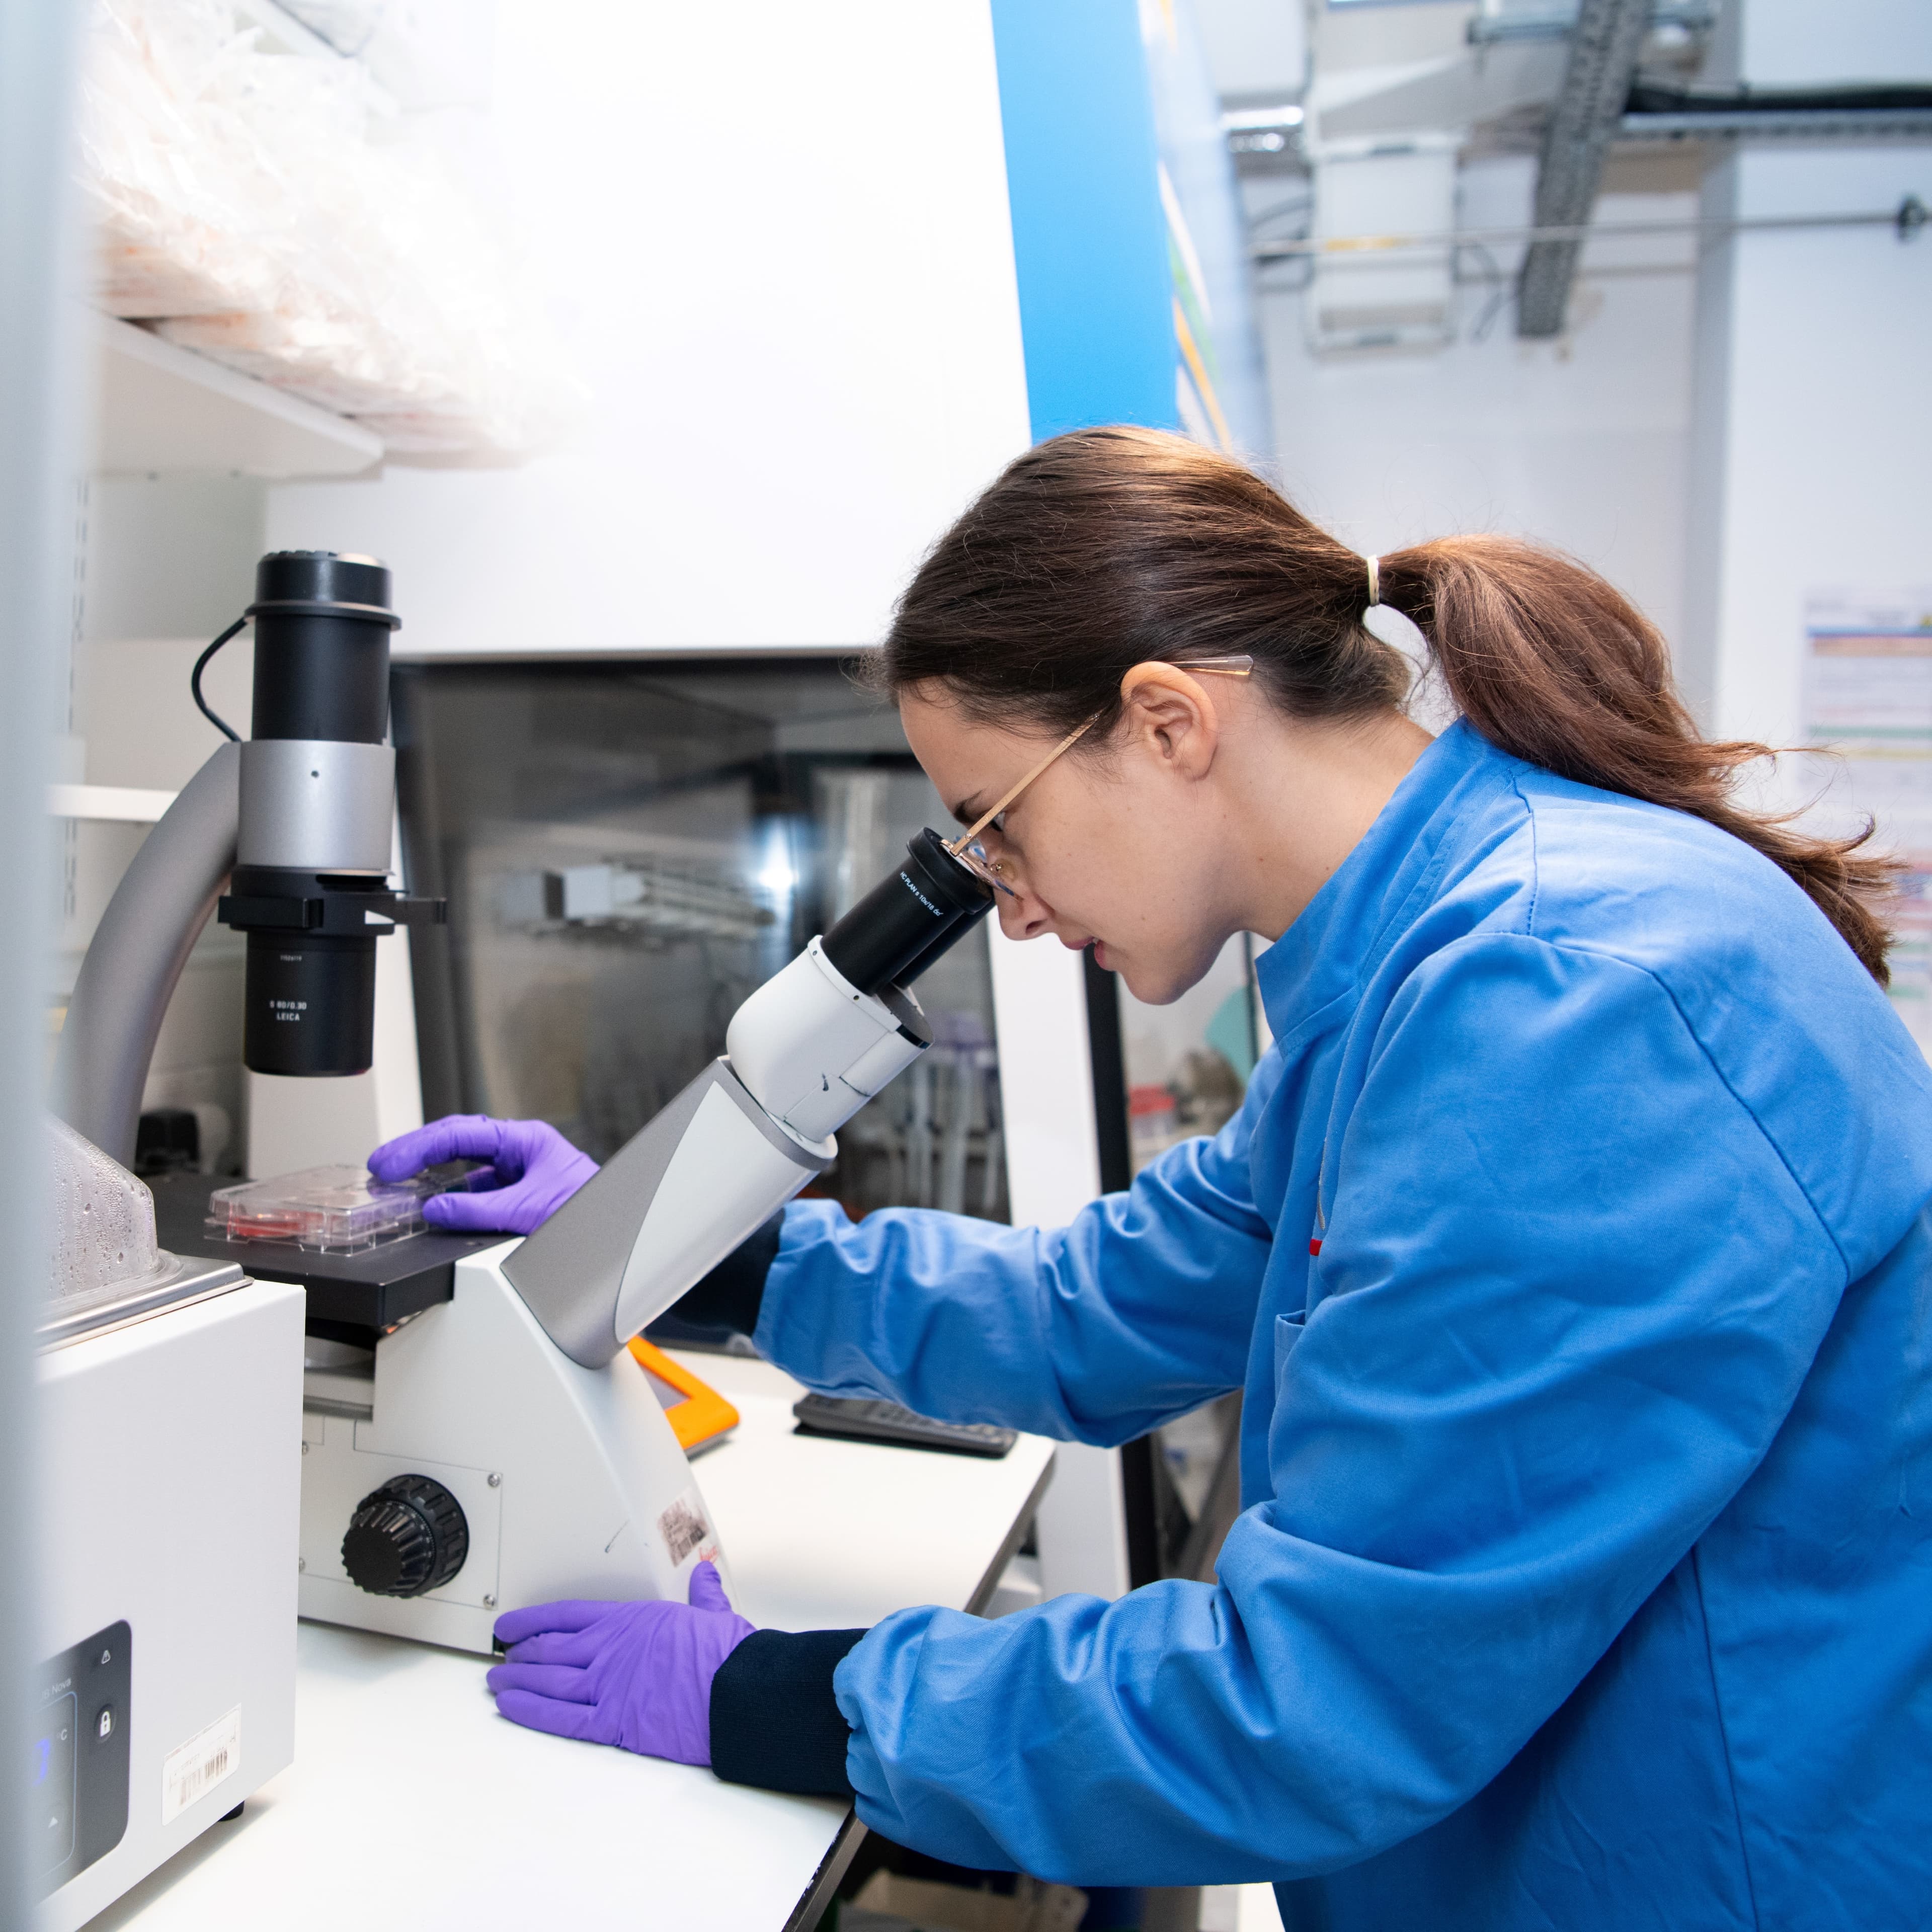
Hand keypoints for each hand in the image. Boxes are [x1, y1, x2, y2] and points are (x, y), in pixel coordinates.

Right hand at [368, 1115, 598, 1233]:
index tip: (389, 1164)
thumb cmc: (592, 1209)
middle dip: (416, 1153)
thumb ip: (479, 1211)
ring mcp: (517, 1172)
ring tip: (395, 1184)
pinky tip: (432, 1206)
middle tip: (379, 1167)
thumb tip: (436, 1209)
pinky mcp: (517, 1195)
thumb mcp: (528, 1210)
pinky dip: (451, 1198)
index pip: (460, 1135)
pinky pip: (476, 1191)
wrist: (621, 1235)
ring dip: (430, 1174)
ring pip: (464, 1167)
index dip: (419, 1148)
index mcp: (525, 1140)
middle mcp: (519, 1151)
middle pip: (456, 1143)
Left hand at [486, 1562, 754, 1764]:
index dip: (534, 1620)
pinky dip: (533, 1712)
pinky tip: (511, 1707)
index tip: (512, 1624)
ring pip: (549, 1681)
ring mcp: (609, 1686)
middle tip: (502, 1657)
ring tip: (496, 1683)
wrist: (736, 1691)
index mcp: (631, 1621)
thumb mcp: (714, 1615)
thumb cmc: (727, 1655)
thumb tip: (704, 1577)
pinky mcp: (614, 1722)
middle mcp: (611, 1650)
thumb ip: (702, 1596)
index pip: (568, 1615)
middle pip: (551, 1649)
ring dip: (518, 1681)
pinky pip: (563, 1719)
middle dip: (521, 1653)